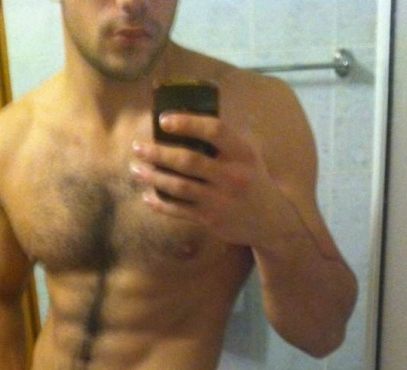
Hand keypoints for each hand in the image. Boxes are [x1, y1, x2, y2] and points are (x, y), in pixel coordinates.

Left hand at [130, 112, 275, 244]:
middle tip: (138, 147)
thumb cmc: (253, 179)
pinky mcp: (211, 219)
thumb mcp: (248, 155)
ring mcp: (221, 200)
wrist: (271, 220)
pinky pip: (179, 211)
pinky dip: (160, 204)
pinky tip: (147, 196)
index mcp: (243, 153)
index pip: (214, 130)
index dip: (187, 123)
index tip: (163, 120)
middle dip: (159, 153)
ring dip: (154, 178)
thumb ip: (225, 138)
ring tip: (136, 169)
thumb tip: (188, 112)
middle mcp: (233, 176)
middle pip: (189, 161)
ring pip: (180, 187)